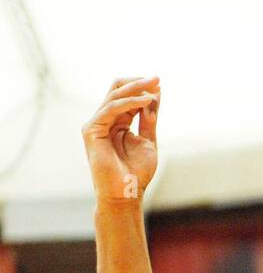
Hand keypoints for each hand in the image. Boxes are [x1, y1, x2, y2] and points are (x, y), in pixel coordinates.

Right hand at [81, 76, 160, 202]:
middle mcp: (105, 120)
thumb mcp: (148, 140)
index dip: (143, 88)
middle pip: (117, 90)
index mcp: (117, 122)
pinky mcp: (92, 130)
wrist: (126, 194)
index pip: (127, 96)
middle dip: (138, 82)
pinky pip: (110, 108)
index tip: (160, 84)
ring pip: (114, 95)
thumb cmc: (136, 173)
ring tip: (154, 90)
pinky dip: (129, 102)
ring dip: (135, 89)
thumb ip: (149, 119)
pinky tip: (145, 101)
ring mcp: (96, 124)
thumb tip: (155, 95)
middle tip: (156, 78)